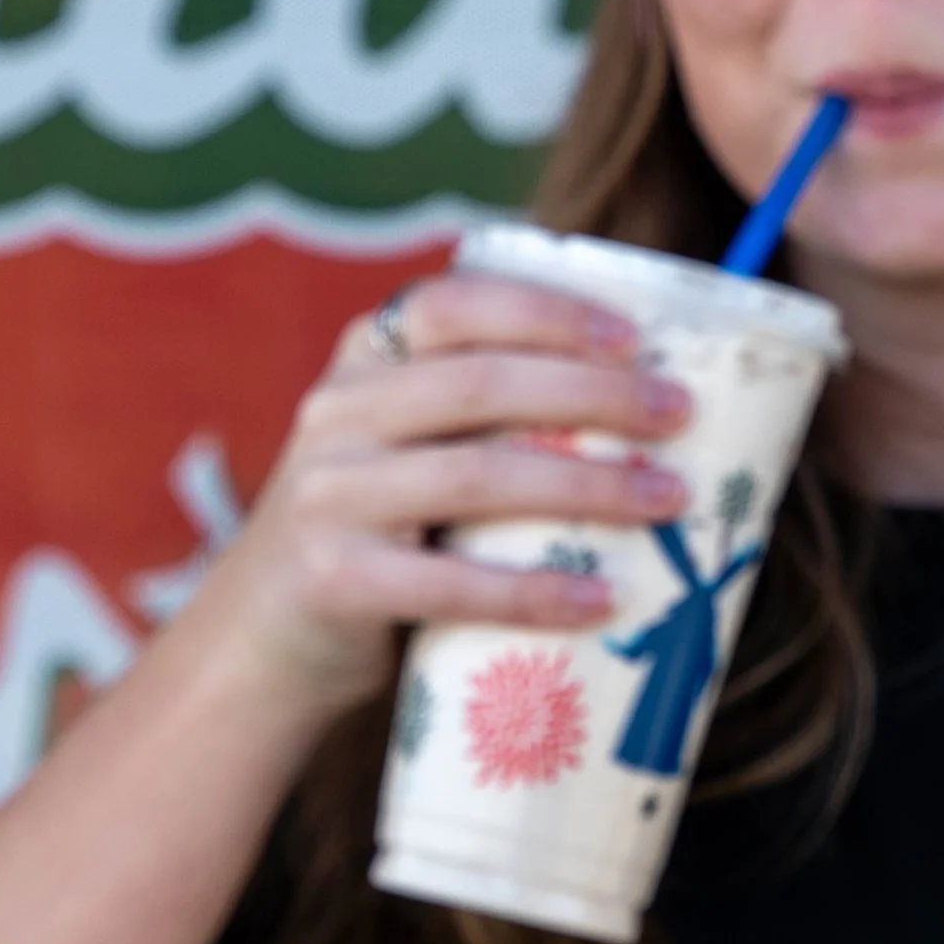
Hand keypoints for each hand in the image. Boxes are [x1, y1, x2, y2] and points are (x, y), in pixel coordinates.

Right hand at [184, 274, 694, 718]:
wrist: (262, 640)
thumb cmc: (379, 528)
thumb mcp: (405, 442)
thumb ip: (481, 407)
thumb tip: (646, 391)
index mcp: (365, 358)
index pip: (453, 303)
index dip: (547, 312)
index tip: (634, 337)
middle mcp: (338, 412)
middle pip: (482, 385)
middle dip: (596, 395)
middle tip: (680, 414)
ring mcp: (329, 495)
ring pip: (477, 477)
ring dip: (588, 486)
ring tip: (668, 500)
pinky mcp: (334, 581)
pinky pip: (451, 583)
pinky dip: (535, 591)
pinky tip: (601, 598)